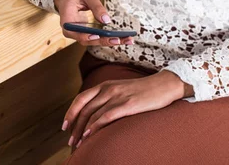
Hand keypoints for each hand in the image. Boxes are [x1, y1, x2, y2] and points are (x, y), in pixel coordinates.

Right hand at [53, 0, 133, 46]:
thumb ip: (96, 6)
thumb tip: (107, 20)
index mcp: (67, 21)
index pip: (75, 33)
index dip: (86, 36)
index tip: (97, 36)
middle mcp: (71, 31)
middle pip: (88, 40)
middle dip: (105, 41)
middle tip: (120, 40)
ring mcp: (78, 33)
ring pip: (94, 41)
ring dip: (110, 41)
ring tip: (127, 40)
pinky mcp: (85, 33)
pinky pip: (97, 38)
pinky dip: (109, 38)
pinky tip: (123, 38)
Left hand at [62, 71, 188, 148]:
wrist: (164, 85)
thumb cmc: (143, 91)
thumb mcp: (121, 90)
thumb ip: (107, 98)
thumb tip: (95, 114)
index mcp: (104, 85)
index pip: (80, 99)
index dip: (70, 113)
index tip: (65, 126)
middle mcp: (107, 89)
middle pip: (83, 109)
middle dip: (74, 127)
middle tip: (70, 141)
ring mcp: (117, 96)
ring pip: (92, 115)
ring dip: (82, 131)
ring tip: (78, 143)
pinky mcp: (127, 105)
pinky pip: (105, 116)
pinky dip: (95, 127)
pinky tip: (90, 135)